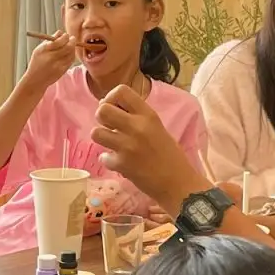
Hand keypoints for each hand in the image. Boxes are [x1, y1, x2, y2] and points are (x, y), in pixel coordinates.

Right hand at [24, 30, 77, 90]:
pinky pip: (71, 60)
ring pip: (71, 54)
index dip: (65, 37)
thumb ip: (50, 40)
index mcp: (44, 51)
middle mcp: (51, 58)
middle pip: (67, 47)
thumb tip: (60, 32)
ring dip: (72, 48)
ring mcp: (58, 65)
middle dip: (71, 41)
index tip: (66, 35)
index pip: (59, 41)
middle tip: (72, 38)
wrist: (36, 80)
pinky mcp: (62, 71)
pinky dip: (72, 55)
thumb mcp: (39, 49)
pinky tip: (69, 53)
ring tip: (70, 45)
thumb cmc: (37, 62)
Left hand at [92, 84, 206, 212]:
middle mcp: (137, 127)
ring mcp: (127, 146)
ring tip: (112, 143)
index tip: (114, 107)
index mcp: (148, 115)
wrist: (177, 183)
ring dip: (102, 138)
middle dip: (102, 118)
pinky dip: (108, 160)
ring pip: (96, 132)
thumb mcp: (157, 128)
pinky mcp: (122, 164)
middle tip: (110, 126)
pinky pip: (103, 157)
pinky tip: (119, 162)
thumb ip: (137, 118)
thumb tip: (111, 109)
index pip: (121, 91)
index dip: (111, 98)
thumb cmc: (170, 155)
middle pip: (102, 110)